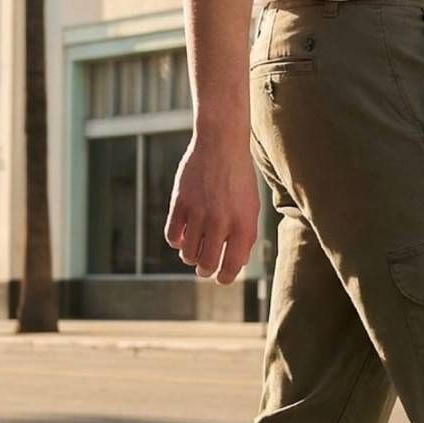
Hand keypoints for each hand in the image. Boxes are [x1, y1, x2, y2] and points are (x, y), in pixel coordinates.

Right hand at [163, 131, 259, 283]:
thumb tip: (235, 264)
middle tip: (204, 267)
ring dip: (190, 256)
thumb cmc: (239, 178)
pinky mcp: (179, 203)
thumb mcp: (251, 207)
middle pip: (206, 264)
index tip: (220, 277)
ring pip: (187, 253)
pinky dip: (176, 241)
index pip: (231, 267)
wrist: (221, 144)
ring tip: (195, 249)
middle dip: (205, 270)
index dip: (224, 278)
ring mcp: (198, 212)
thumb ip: (245, 236)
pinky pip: (172, 236)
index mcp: (243, 224)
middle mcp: (221, 221)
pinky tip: (183, 234)